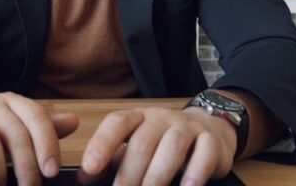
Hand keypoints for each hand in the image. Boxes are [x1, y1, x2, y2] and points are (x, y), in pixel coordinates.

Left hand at [79, 107, 236, 185]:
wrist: (210, 130)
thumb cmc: (164, 143)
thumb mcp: (136, 148)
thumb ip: (111, 161)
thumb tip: (84, 178)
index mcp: (138, 118)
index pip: (117, 123)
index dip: (102, 144)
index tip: (89, 167)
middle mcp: (161, 118)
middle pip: (142, 142)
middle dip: (128, 174)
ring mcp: (187, 127)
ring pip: (172, 146)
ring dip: (158, 175)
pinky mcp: (211, 140)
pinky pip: (204, 152)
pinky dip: (195, 172)